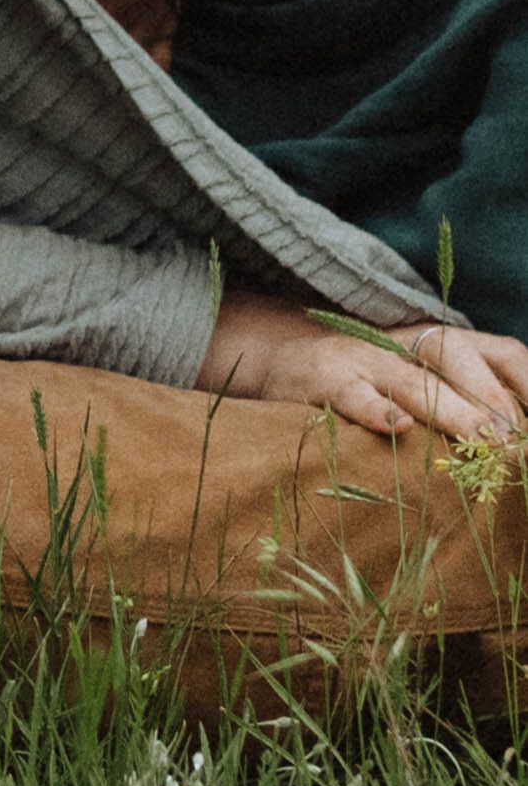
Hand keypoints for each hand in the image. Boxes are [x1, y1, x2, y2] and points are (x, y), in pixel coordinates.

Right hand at [198, 290, 527, 440]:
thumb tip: (516, 439)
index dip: (527, 382)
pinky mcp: (326, 381)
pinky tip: (399, 428)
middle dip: (494, 398)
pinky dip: (378, 410)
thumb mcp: (422, 378)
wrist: (282, 358)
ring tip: (486, 442)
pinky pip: (356, 395)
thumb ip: (467, 400)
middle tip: (514, 441)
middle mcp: (405, 344)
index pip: (501, 351)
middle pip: (457, 355)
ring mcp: (364, 360)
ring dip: (456, 413)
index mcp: (440, 343)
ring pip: (415, 381)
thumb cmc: (369, 381)